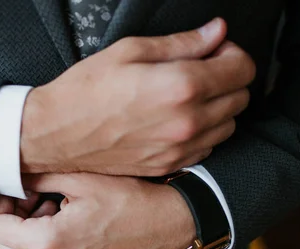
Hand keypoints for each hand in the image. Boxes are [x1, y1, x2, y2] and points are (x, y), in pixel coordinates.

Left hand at [0, 173, 195, 248]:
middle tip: (36, 199)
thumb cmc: (130, 199)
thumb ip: (37, 178)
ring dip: (28, 239)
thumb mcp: (80, 179)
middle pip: (6, 248)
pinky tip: (69, 231)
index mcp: (48, 244)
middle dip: (13, 221)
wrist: (170, 225)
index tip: (14, 193)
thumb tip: (13, 176)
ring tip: (54, 214)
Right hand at [20, 18, 255, 176]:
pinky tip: (178, 122)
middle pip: (241, 98)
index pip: (242, 69)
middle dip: (229, 79)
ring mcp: (179, 148)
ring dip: (218, 108)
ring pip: (228, 126)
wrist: (56, 134)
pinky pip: (207, 149)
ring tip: (188, 98)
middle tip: (202, 71)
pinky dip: (203, 133)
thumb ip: (181, 43)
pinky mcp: (168, 165)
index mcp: (181, 86)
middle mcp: (187, 121)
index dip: (233, 54)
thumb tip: (217, 32)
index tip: (216, 52)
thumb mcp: (129, 51)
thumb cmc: (86, 90)